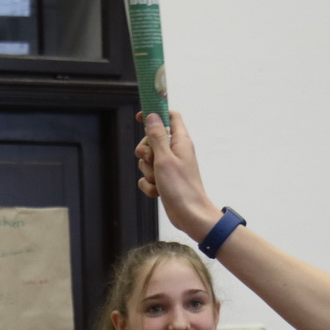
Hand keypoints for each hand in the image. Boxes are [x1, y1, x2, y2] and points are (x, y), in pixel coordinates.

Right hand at [135, 112, 219, 238]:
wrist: (190, 215)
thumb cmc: (181, 187)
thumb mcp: (165, 159)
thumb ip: (157, 136)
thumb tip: (152, 116)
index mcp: (180, 141)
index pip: (170, 117)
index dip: (155, 114)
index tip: (140, 116)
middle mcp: (175, 152)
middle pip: (152, 140)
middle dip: (146, 151)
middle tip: (152, 161)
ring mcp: (170, 166)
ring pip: (147, 160)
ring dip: (148, 172)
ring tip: (159, 181)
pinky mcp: (164, 180)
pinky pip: (148, 177)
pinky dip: (149, 185)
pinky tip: (158, 192)